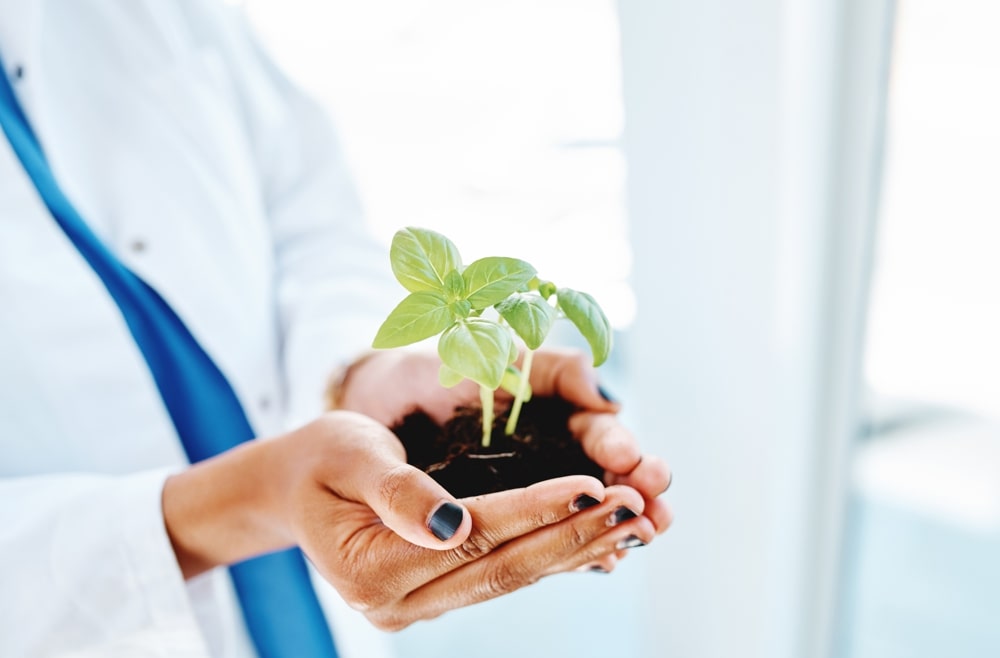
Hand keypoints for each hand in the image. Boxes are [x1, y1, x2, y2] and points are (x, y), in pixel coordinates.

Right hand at [162, 412, 657, 628]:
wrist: (293, 489)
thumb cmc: (317, 459)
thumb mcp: (345, 454)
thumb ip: (395, 490)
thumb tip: (451, 525)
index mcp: (372, 568)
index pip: (474, 536)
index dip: (535, 509)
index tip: (592, 484)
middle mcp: (399, 602)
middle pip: (504, 566)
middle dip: (575, 534)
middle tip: (636, 505)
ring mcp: (419, 607)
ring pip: (512, 578)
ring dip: (577, 549)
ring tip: (634, 521)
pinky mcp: (437, 596)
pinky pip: (504, 577)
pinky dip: (554, 556)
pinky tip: (598, 540)